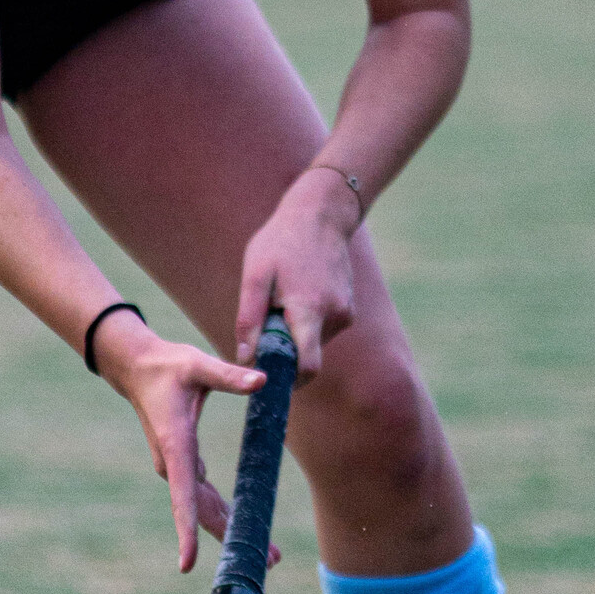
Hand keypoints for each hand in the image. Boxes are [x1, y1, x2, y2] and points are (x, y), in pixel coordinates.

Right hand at [93, 314, 266, 572]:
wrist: (139, 368)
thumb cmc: (168, 366)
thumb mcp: (199, 365)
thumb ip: (229, 376)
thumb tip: (263, 381)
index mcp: (177, 446)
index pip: (184, 496)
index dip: (187, 531)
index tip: (186, 564)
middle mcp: (174, 465)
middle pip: (203, 513)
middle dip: (233, 538)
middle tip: (270, 561)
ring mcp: (177, 468)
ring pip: (206, 508)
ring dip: (233, 530)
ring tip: (268, 554)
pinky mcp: (184, 465)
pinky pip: (204, 497)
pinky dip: (224, 513)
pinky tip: (243, 524)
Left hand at [235, 171, 359, 380]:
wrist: (320, 213)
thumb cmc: (281, 242)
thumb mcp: (255, 276)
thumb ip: (249, 320)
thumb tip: (245, 358)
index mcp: (310, 311)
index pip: (308, 367)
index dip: (288, 380)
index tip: (269, 376)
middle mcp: (335, 316)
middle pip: (308, 355)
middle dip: (286, 350)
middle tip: (267, 321)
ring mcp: (346, 312)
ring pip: (315, 341)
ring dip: (295, 332)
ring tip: (282, 298)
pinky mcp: (349, 307)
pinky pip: (323, 328)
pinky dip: (307, 321)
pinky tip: (298, 292)